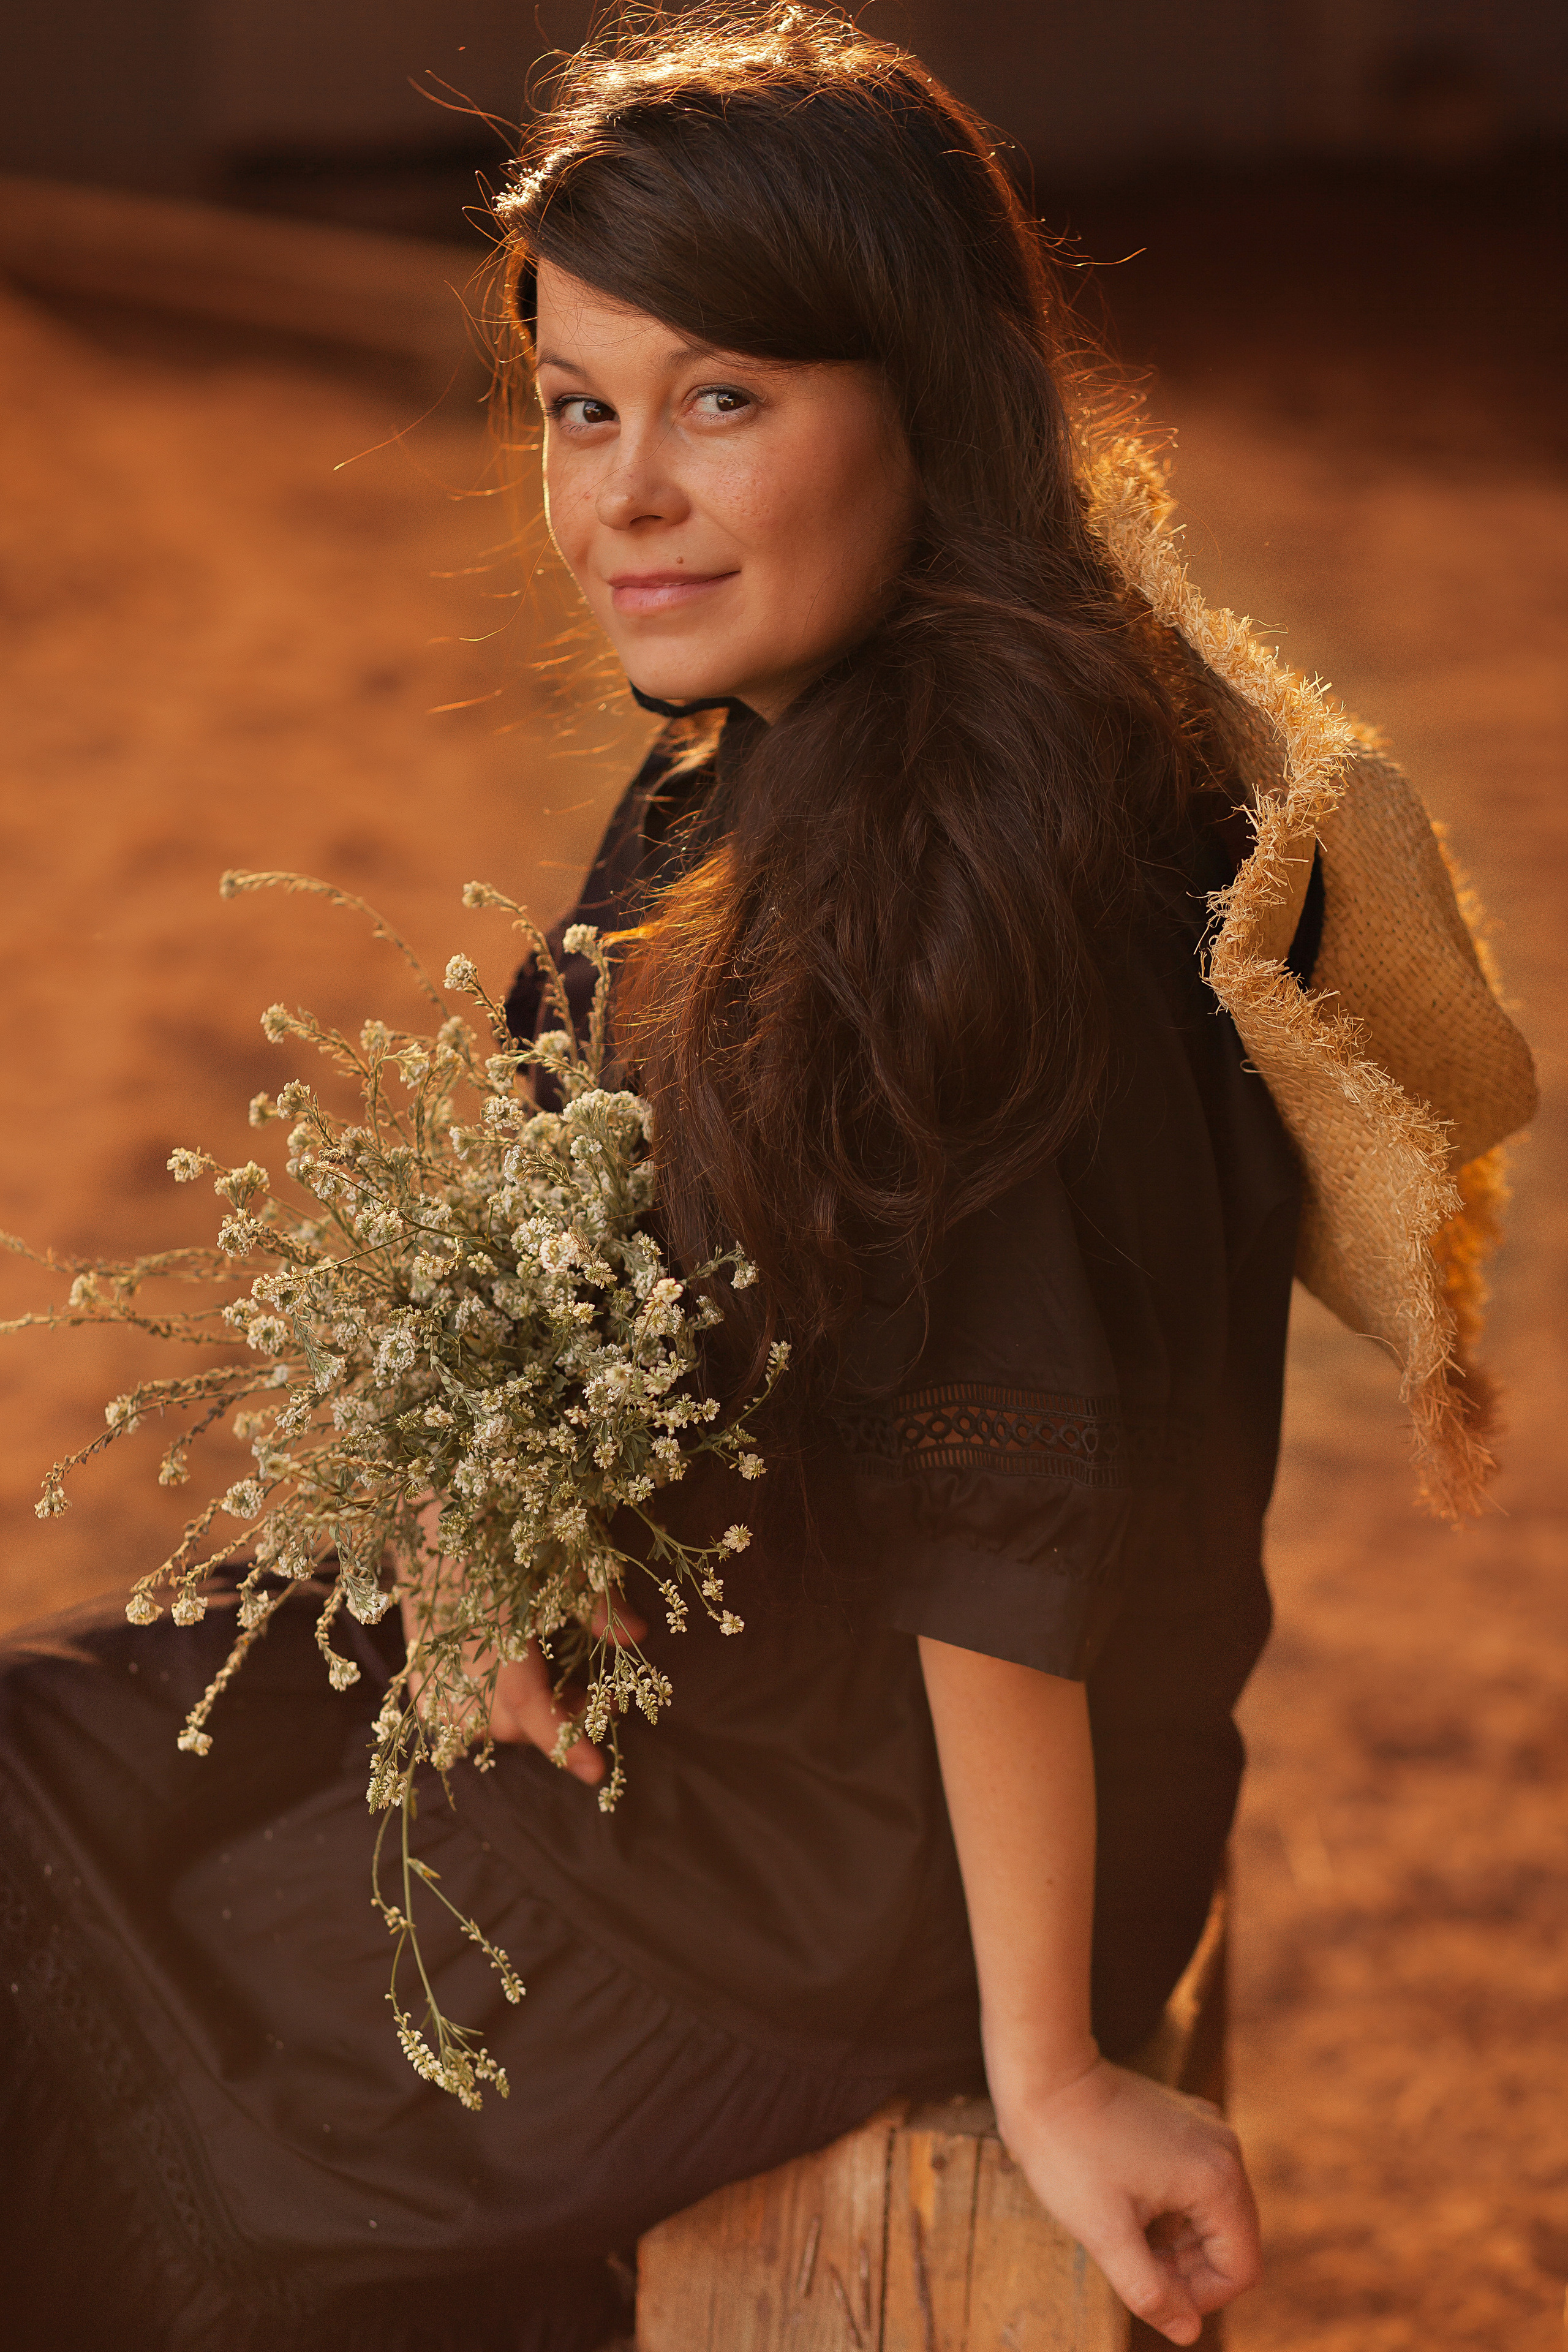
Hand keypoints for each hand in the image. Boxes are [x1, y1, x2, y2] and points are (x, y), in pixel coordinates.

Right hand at [401, 1503, 645, 1787]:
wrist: (429, 1505)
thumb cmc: (504, 1520)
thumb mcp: (564, 1552)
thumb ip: (599, 1601)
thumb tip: (638, 1638)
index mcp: (493, 1626)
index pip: (527, 1702)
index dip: (564, 1738)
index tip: (597, 1770)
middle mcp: (455, 1654)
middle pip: (512, 1721)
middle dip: (559, 1718)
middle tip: (597, 1694)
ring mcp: (428, 1663)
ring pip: (481, 1724)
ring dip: (524, 1717)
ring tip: (557, 1685)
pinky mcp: (417, 1663)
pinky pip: (450, 1713)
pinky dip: (486, 1709)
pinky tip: (511, 1682)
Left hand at [994, 2056, 1261, 2344]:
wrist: (1043, 2074)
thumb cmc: (1069, 2152)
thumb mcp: (1105, 2234)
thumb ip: (1150, 2291)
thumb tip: (1188, 2333)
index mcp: (1218, 2177)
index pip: (1239, 2269)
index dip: (1199, 2297)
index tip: (1151, 2291)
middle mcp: (1225, 2148)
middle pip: (1231, 2242)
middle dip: (1188, 2269)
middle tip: (1133, 2264)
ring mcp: (1206, 2129)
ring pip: (1212, 2215)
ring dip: (1177, 2241)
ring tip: (1126, 2235)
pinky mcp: (1185, 2121)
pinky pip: (1196, 2184)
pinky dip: (1171, 2210)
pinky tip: (1129, 2204)